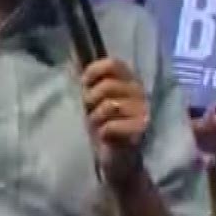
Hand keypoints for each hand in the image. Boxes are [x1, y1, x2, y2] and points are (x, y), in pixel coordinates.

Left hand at [82, 58, 150, 185]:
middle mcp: (140, 92)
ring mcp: (143, 112)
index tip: (85, 85)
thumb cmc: (105, 127)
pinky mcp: (141, 131)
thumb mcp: (95, 101)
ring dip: (96, 119)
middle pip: (106, 87)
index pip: (113, 64)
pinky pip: (111, 126)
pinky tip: (107, 138)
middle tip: (92, 113)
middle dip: (91, 101)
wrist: (119, 162)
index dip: (94, 72)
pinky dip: (103, 133)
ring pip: (108, 106)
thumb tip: (71, 53)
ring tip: (99, 126)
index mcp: (131, 80)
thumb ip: (90, 80)